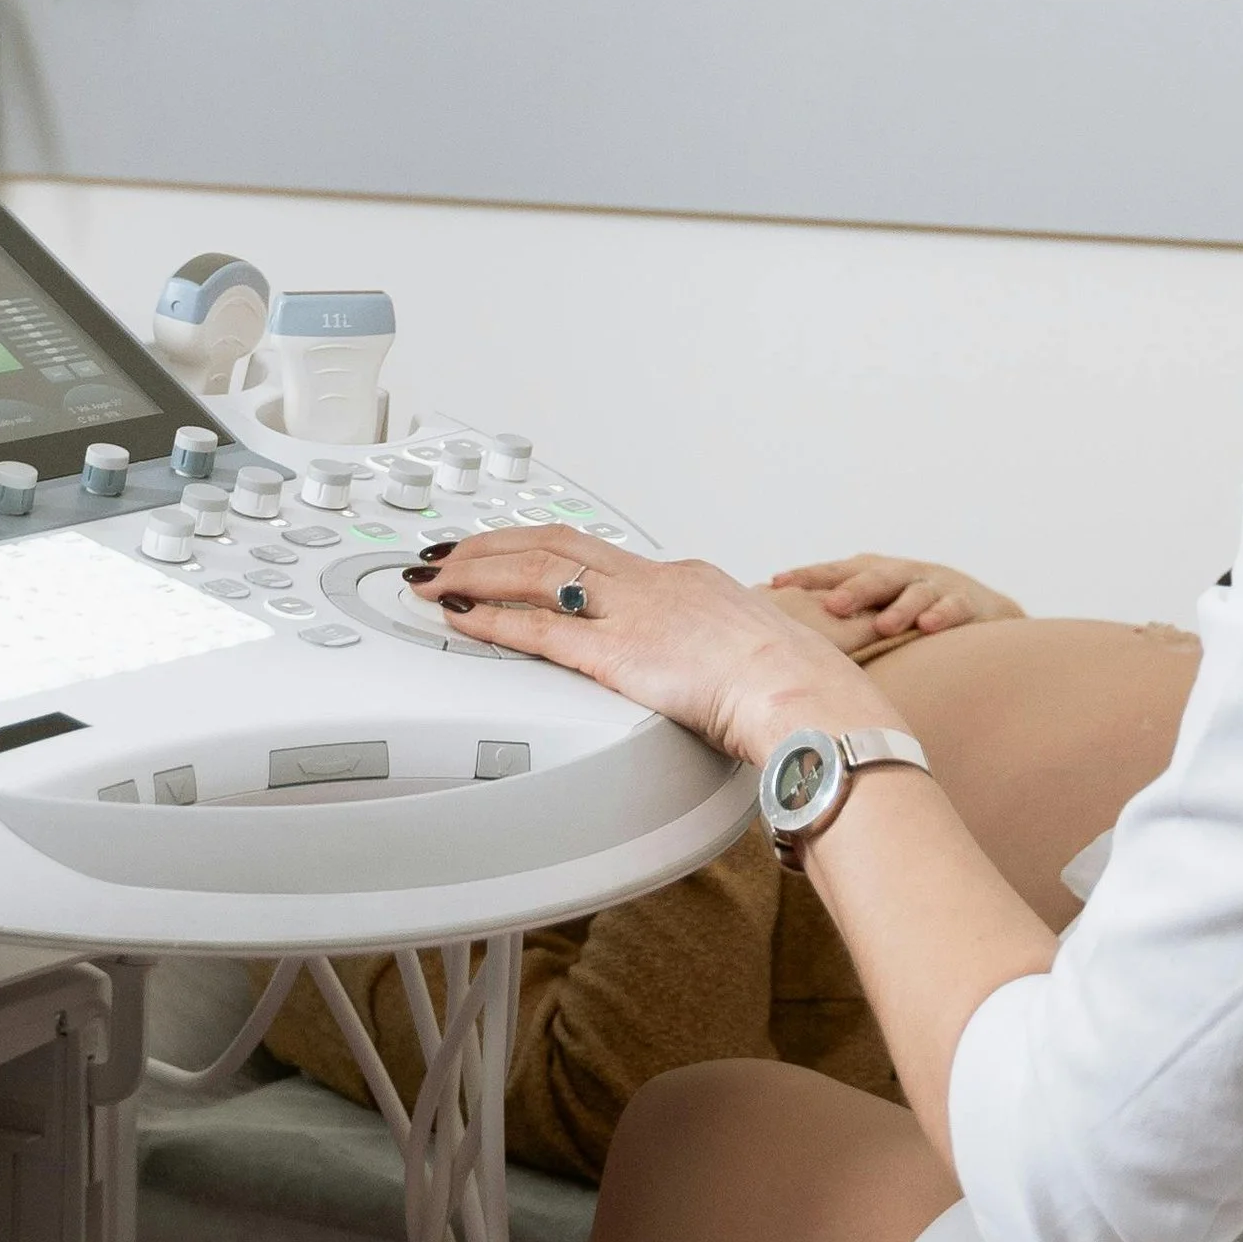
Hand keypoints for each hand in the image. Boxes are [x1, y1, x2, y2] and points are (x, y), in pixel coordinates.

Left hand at [405, 529, 905, 767]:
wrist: (808, 696)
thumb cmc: (795, 688)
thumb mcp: (753, 650)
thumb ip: (718, 653)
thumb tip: (714, 673)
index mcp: (683, 579)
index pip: (595, 554)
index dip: (540, 548)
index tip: (508, 550)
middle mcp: (651, 584)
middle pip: (552, 545)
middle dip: (492, 545)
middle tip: (447, 549)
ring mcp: (631, 615)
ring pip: (534, 574)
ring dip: (476, 571)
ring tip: (434, 575)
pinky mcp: (618, 656)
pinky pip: (538, 632)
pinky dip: (491, 620)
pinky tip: (459, 616)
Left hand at [768, 555, 1024, 645]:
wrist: (977, 608)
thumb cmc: (908, 609)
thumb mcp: (874, 607)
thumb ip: (836, 618)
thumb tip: (779, 635)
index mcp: (872, 572)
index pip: (835, 571)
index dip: (807, 576)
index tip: (776, 584)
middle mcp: (901, 574)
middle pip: (874, 577)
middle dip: (854, 591)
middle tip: (832, 606)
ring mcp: (934, 586)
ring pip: (914, 593)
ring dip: (899, 609)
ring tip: (883, 625)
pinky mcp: (965, 602)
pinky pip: (953, 607)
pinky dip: (942, 615)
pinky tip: (929, 626)